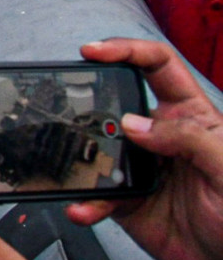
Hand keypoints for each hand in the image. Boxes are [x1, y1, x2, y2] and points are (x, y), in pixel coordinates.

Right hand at [68, 38, 222, 259]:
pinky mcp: (127, 202)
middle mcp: (161, 137)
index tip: (93, 51)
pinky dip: (85, 203)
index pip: (157, 67)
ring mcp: (140, 169)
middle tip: (68, 109)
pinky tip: (84, 208)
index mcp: (191, 116)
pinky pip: (96, 196)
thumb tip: (134, 124)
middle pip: (116, 103)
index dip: (126, 51)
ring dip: (80, 159)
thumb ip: (189, 138)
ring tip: (74, 168)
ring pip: (98, 150)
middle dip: (88, 102)